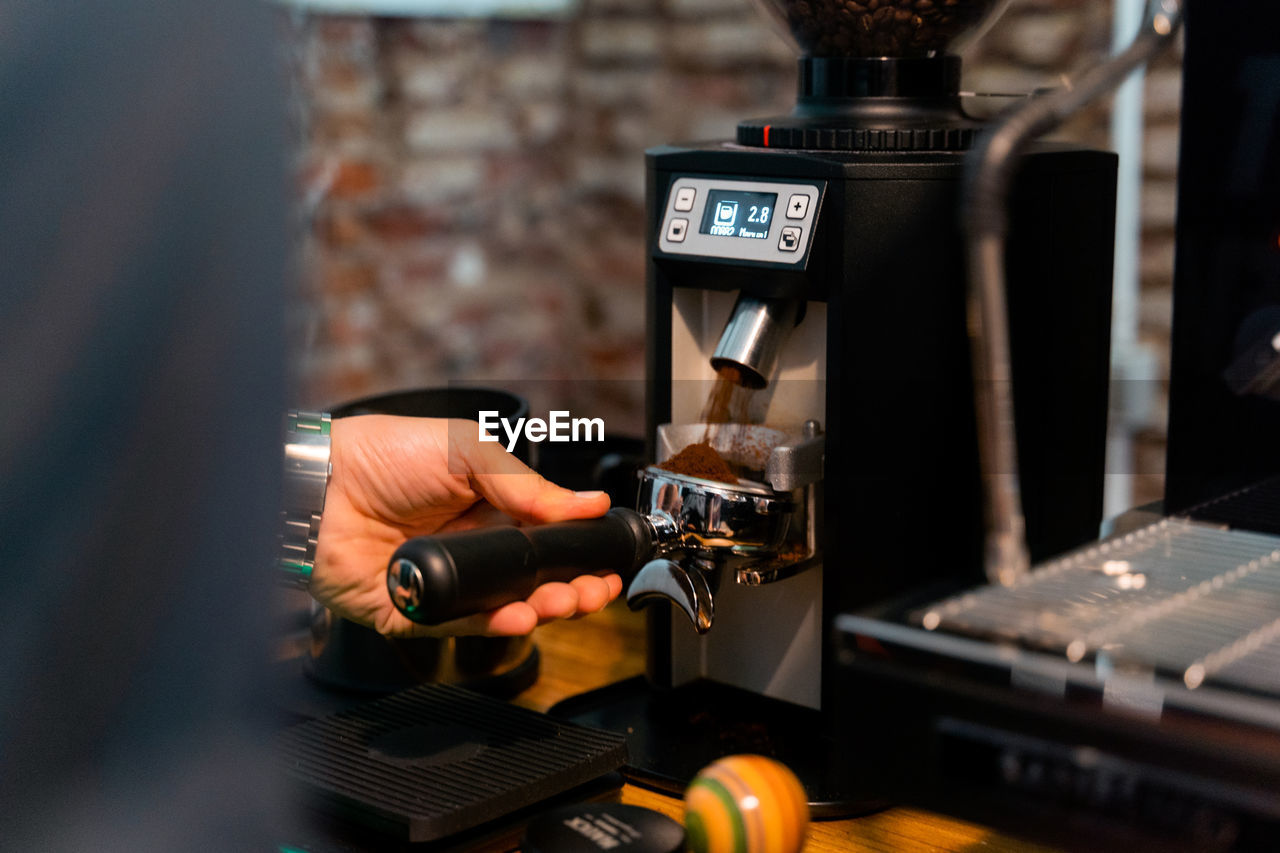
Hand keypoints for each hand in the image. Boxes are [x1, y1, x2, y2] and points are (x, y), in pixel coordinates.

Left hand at [311, 415, 621, 637]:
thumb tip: (587, 505)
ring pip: (501, 609)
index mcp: (487, 511)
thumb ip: (527, 485)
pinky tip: (517, 614)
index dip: (577, 555)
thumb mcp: (466, 452)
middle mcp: (467, 550)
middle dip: (569, 589)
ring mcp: (440, 584)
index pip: (545, 542)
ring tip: (562, 602)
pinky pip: (456, 626)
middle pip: (531, 583)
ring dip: (539, 609)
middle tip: (592, 590)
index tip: (604, 563)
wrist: (316, 483)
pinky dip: (489, 624)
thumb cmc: (381, 454)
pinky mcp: (411, 612)